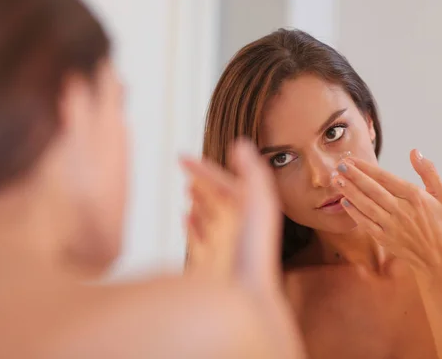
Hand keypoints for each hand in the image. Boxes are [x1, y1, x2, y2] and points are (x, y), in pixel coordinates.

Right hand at [181, 139, 281, 288]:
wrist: (250, 299)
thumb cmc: (255, 254)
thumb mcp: (260, 205)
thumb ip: (253, 173)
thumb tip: (241, 143)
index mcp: (247, 211)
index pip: (222, 182)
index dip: (203, 168)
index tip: (181, 157)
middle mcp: (235, 227)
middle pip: (216, 196)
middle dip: (201, 179)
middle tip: (182, 165)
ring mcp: (222, 245)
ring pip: (209, 216)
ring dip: (199, 199)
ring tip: (187, 188)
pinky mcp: (210, 264)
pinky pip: (199, 239)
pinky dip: (192, 225)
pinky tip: (185, 216)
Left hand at [331, 149, 441, 274]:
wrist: (437, 256)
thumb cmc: (438, 221)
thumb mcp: (441, 194)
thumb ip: (428, 171)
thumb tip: (414, 152)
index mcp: (414, 196)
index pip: (385, 178)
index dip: (366, 168)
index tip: (351, 159)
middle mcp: (402, 210)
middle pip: (373, 190)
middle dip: (354, 176)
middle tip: (339, 165)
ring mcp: (392, 225)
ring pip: (367, 205)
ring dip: (350, 192)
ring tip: (336, 180)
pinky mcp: (385, 239)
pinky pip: (366, 223)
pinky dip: (354, 212)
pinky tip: (344, 202)